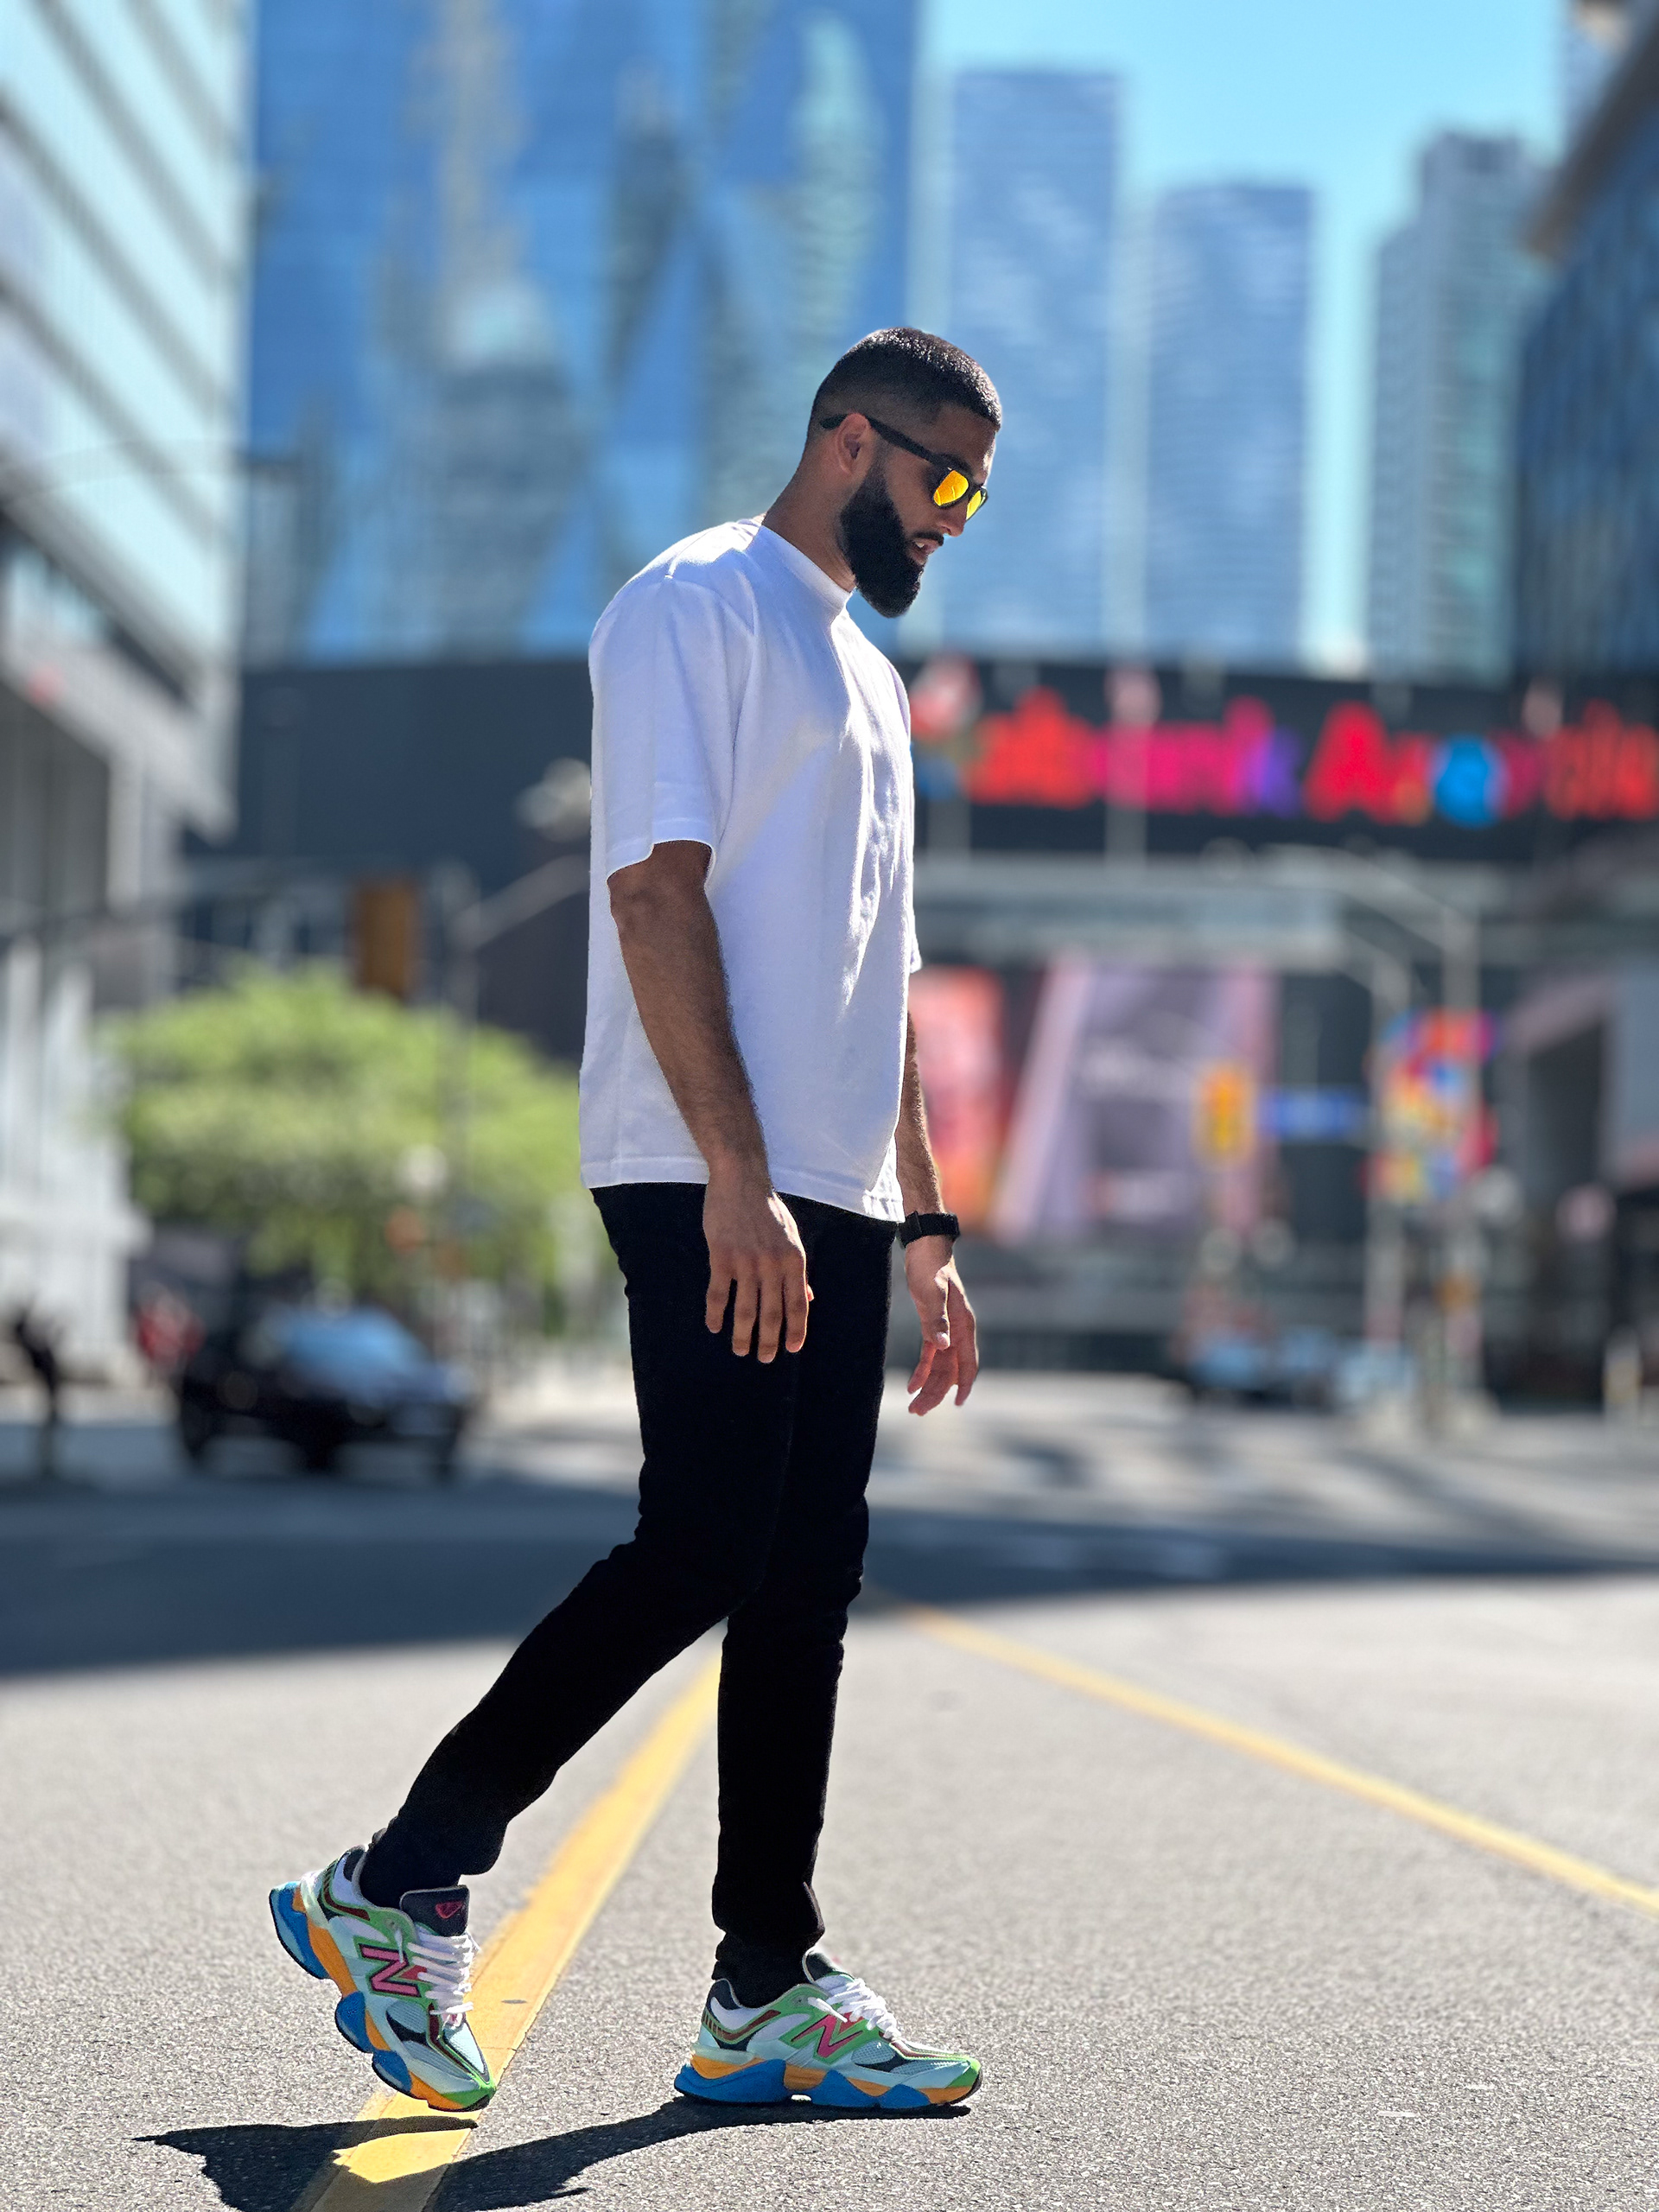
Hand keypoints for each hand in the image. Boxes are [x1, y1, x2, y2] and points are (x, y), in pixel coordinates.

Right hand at [704, 1172, 810, 1360]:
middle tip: (764, 1359)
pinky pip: (719, 1293)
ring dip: (742, 1334)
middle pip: (772, 1313)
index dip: (796, 1330)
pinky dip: (716, 1313)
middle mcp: (773, 1264)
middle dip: (769, 1340)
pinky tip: (714, 1326)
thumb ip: (798, 1269)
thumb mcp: (792, 1237)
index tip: (791, 1350)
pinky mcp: (721, 1256)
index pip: (798, 1304)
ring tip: (740, 1350)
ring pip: (745, 1308)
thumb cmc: (768, 1209)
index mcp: (794, 1259)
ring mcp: (746, 1261)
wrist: (741, 1179)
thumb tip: (808, 1298)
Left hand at [904, 1236, 977, 1413]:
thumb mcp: (932, 1292)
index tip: (957, 1404)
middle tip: (917, 1412)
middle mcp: (958, 1331)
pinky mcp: (933, 1325)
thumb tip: (943, 1346)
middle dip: (936, 1393)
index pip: (967, 1362)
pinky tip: (911, 1385)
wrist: (926, 1248)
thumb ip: (937, 1319)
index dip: (964, 1384)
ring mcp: (947, 1330)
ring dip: (928, 1386)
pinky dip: (922, 1371)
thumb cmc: (930, 1267)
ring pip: (940, 1367)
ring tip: (914, 1407)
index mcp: (963, 1325)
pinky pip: (930, 1355)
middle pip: (950, 1370)